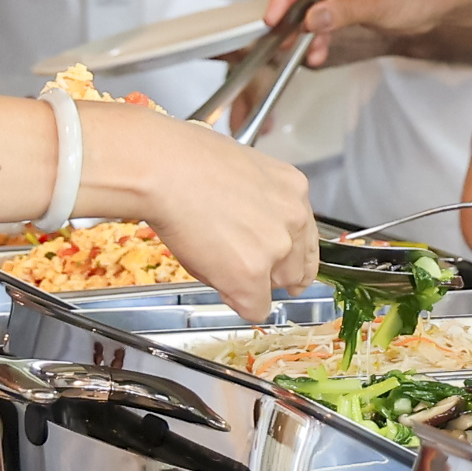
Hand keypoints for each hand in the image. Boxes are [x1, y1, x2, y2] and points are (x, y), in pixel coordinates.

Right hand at [95, 105, 314, 322]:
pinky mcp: (251, 274)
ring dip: (253, 286)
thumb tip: (251, 233)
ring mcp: (276, 248)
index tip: (278, 263)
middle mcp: (294, 219)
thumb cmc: (187, 161)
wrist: (165, 169)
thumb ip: (260, 207)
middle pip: (296, 268)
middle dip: (270, 272)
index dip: (287, 256)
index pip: (305, 239)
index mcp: (294, 189)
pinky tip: (219, 282)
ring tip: (218, 263)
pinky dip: (239, 304)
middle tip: (239, 266)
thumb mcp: (242, 173)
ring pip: (276, 288)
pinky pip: (255, 309)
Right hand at [266, 0, 443, 66]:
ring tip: (301, 52)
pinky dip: (322, 34)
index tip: (271, 19)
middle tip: (280, 40)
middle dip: (291, 17)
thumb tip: (309, 20)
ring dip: (307, 31)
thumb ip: (340, 12)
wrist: (440, 1)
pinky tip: (318, 51)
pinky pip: (327, 16)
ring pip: (313, 7)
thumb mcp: (376, 4)